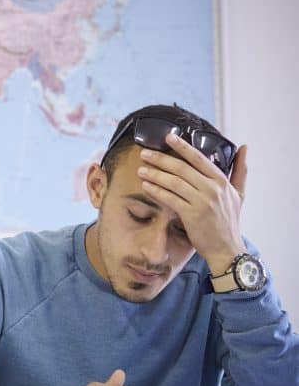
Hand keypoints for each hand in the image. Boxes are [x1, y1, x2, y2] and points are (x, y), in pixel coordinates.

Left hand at [137, 134, 247, 274]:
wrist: (226, 248)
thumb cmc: (229, 220)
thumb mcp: (239, 194)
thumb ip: (240, 170)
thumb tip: (244, 147)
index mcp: (222, 181)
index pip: (199, 158)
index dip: (182, 146)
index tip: (168, 137)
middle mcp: (213, 189)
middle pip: (182, 168)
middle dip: (161, 159)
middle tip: (145, 153)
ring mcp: (202, 202)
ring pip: (173, 182)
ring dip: (155, 174)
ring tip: (141, 169)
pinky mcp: (192, 215)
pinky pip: (170, 198)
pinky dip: (156, 191)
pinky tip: (146, 186)